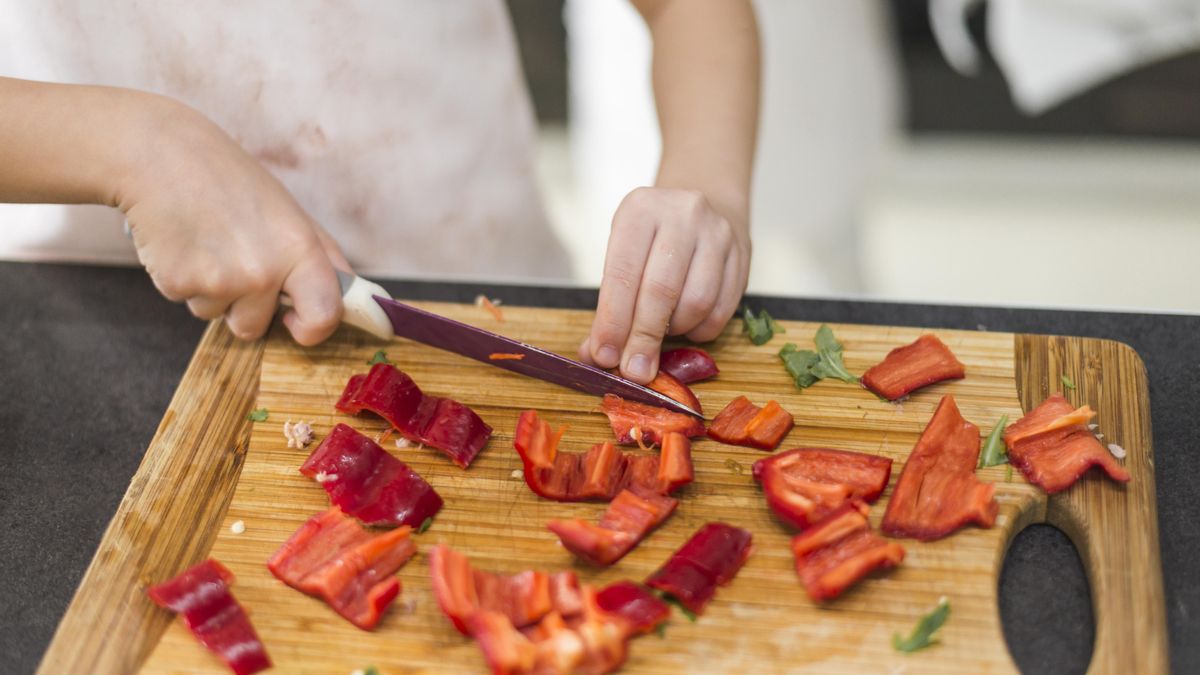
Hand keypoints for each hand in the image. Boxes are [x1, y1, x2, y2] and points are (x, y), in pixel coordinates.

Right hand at [119, 99, 347, 344]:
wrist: (157, 152)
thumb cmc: (228, 179)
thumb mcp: (289, 212)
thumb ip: (321, 258)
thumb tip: (352, 297)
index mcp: (300, 248)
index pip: (325, 315)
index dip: (313, 328)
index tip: (297, 321)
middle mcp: (263, 270)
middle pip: (256, 327)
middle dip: (245, 306)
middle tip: (233, 256)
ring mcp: (219, 280)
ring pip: (218, 315)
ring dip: (212, 291)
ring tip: (206, 241)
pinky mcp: (177, 283)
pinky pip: (187, 301)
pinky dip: (183, 279)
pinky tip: (182, 241)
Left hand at [579, 186, 749, 383]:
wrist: (704, 201)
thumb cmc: (654, 235)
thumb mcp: (622, 254)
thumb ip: (609, 305)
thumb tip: (596, 356)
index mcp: (640, 210)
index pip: (622, 274)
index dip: (613, 322)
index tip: (605, 356)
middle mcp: (682, 215)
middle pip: (661, 291)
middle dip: (643, 338)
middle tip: (634, 370)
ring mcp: (717, 233)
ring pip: (696, 302)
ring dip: (675, 331)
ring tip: (662, 330)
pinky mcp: (741, 255)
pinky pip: (721, 310)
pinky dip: (699, 330)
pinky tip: (687, 325)